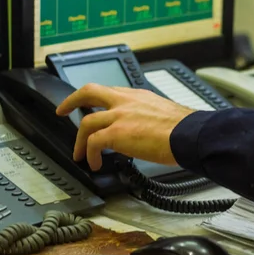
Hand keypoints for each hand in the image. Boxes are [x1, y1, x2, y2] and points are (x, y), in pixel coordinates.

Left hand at [56, 84, 195, 170]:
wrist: (190, 135)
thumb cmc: (185, 129)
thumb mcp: (164, 113)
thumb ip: (147, 118)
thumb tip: (145, 132)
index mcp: (138, 96)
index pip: (110, 92)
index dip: (96, 99)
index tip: (90, 103)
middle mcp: (126, 101)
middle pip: (89, 92)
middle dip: (72, 101)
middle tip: (63, 110)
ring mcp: (119, 116)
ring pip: (86, 122)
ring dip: (80, 140)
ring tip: (80, 154)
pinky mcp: (117, 133)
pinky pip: (93, 143)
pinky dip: (90, 154)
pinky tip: (94, 163)